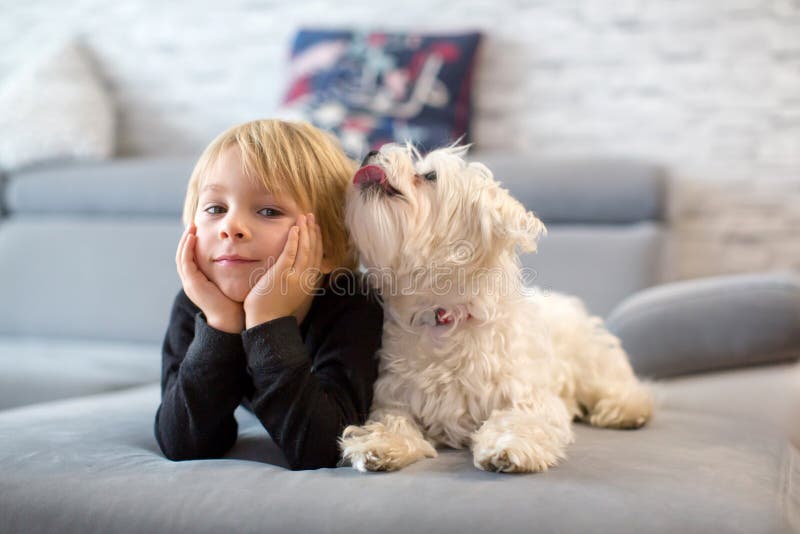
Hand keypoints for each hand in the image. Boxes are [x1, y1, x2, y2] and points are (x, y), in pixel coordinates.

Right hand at [176, 223, 244, 333]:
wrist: (233, 320)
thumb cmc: (237, 302)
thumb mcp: (233, 281)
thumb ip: (234, 269)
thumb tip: (244, 254)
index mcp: (199, 281)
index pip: (191, 258)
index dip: (193, 244)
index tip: (200, 229)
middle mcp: (192, 282)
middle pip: (183, 255)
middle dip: (186, 239)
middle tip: (193, 224)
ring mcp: (190, 284)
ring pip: (181, 257)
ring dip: (185, 241)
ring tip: (191, 227)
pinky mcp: (193, 284)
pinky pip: (185, 263)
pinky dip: (187, 249)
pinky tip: (192, 237)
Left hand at [243, 213, 323, 328]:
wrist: (266, 323)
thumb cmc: (274, 310)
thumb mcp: (292, 294)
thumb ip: (297, 281)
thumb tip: (299, 270)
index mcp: (308, 282)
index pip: (317, 257)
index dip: (318, 241)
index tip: (316, 228)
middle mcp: (305, 278)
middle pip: (314, 250)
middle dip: (313, 231)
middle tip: (311, 217)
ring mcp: (295, 276)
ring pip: (305, 249)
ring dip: (305, 231)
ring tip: (304, 217)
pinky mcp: (282, 274)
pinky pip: (290, 253)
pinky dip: (294, 240)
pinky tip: (294, 228)